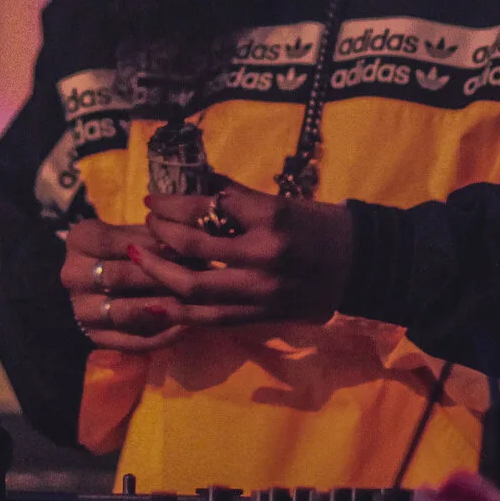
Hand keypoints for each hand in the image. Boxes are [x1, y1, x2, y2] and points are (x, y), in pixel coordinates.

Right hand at [60, 220, 186, 351]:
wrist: (111, 279)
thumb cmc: (134, 247)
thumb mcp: (139, 233)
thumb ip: (156, 238)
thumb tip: (182, 248)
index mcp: (79, 240)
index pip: (112, 241)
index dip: (148, 245)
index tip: (180, 248)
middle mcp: (72, 275)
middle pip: (118, 276)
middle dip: (159, 277)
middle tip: (193, 278)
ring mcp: (81, 309)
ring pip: (123, 312)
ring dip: (160, 309)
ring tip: (192, 305)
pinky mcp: (95, 337)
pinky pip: (129, 342)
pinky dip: (160, 336)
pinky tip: (185, 327)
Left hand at [133, 178, 353, 327]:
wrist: (361, 267)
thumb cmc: (320, 225)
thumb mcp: (282, 202)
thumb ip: (235, 195)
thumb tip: (192, 182)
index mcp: (271, 217)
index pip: (209, 207)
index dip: (174, 204)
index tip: (152, 200)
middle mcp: (264, 254)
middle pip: (195, 247)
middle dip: (161, 236)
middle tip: (146, 225)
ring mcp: (261, 290)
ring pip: (195, 288)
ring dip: (160, 274)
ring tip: (139, 260)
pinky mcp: (260, 315)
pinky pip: (211, 318)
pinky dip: (179, 311)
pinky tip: (155, 302)